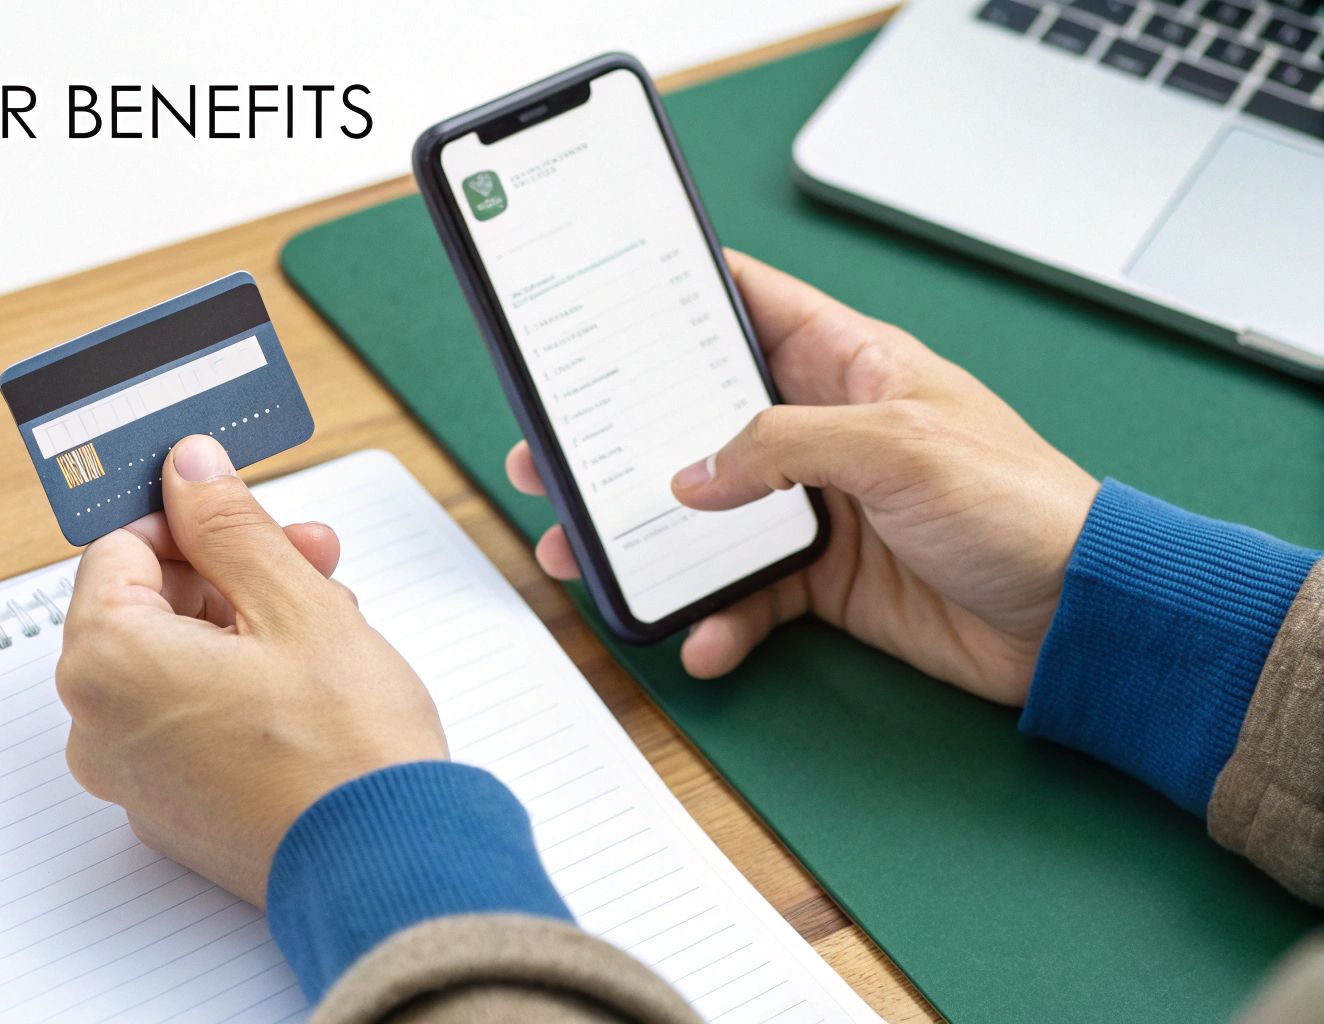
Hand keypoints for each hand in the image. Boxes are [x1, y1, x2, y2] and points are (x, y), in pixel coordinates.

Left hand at [56, 434, 445, 905]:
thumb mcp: (294, 602)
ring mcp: (136, 779)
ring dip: (246, 624)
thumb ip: (230, 524)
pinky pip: (190, 722)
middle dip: (231, 569)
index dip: (188, 516)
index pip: (121, 549)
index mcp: (107, 665)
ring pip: (177, 664)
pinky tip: (311, 678)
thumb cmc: (346, 752)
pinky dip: (239, 687)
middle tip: (308, 553)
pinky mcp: (176, 813)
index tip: (236, 503)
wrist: (390, 869)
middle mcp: (100, 728)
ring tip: (331, 617)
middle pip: (149, 607)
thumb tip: (190, 470)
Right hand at [508, 251, 1097, 705]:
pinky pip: (748, 595)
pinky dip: (717, 618)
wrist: (1079, 618)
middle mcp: (822, 430)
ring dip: (644, 541)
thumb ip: (782, 448)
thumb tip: (689, 478)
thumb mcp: (896, 446)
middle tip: (547, 453)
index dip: (672, 298)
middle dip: (621, 440)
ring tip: (581, 557)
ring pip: (705, 515)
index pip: (747, 305)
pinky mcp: (825, 581)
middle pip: (697, 422)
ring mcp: (819, 508)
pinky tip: (704, 638)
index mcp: (847, 364)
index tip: (596, 303)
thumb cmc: (1017, 503)